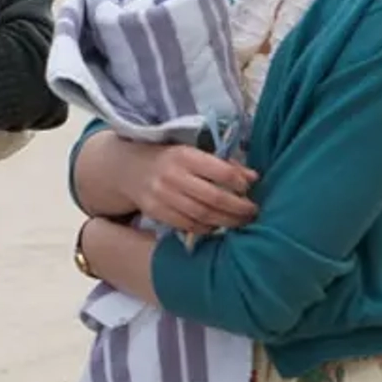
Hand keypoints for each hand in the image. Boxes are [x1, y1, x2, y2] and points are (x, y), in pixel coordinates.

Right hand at [113, 139, 258, 235]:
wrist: (128, 168)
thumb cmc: (169, 159)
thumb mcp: (192, 153)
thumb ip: (222, 164)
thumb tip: (254, 178)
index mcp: (185, 155)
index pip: (220, 172)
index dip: (240, 183)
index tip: (250, 189)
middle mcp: (172, 175)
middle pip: (214, 198)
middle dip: (238, 208)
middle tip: (253, 212)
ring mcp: (162, 195)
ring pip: (202, 215)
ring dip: (226, 221)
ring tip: (241, 222)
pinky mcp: (155, 212)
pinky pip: (187, 225)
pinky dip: (206, 228)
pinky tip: (217, 226)